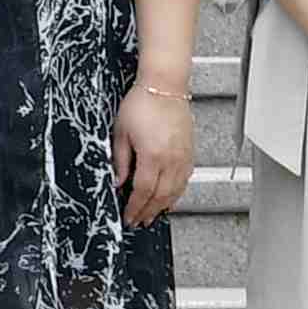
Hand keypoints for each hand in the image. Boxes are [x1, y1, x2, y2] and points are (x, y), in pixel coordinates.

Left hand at [114, 79, 193, 228]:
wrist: (164, 86)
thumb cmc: (141, 103)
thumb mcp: (120, 132)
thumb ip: (120, 160)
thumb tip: (118, 181)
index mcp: (152, 156)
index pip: (143, 191)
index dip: (135, 207)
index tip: (129, 216)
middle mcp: (171, 159)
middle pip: (161, 196)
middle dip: (149, 212)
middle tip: (139, 221)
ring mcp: (183, 156)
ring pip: (176, 190)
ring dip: (164, 206)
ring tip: (153, 215)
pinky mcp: (189, 151)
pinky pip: (185, 180)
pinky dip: (177, 193)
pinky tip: (170, 197)